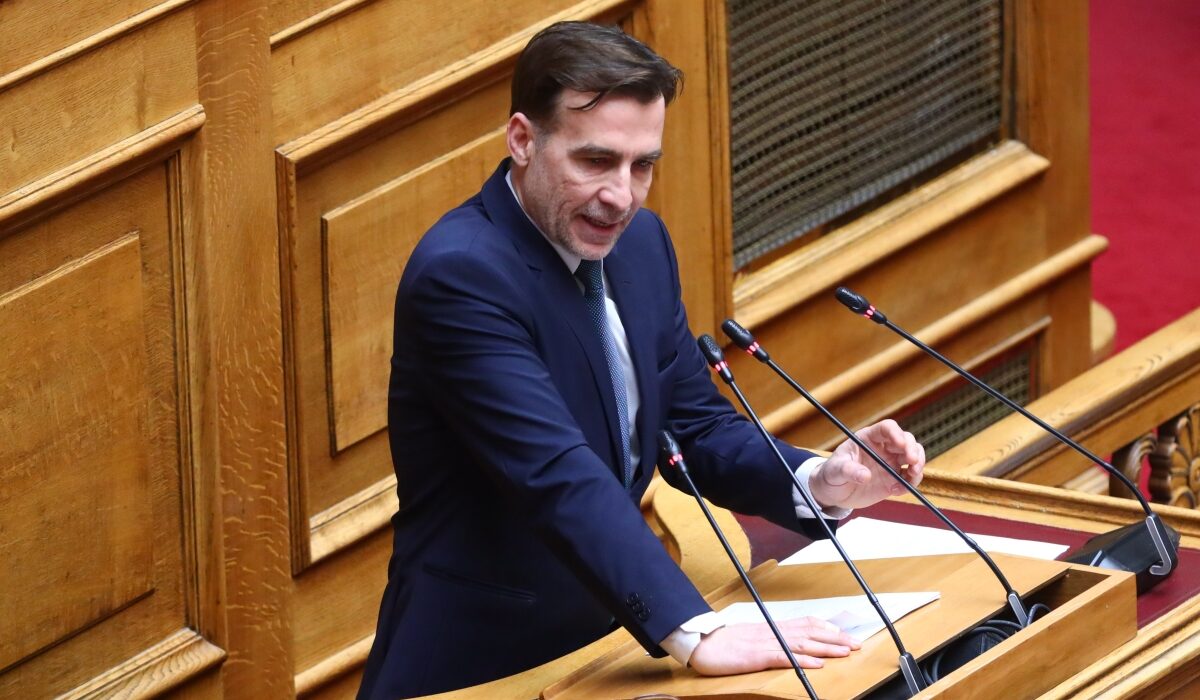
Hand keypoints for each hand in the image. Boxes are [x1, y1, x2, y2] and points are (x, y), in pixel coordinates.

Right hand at [688, 617, 859, 674]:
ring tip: (845, 652)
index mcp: (772, 627)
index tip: (843, 630)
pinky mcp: (758, 657)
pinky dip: (802, 661)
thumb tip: (786, 641)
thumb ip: (769, 637)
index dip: (826, 627)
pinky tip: (817, 664)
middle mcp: (773, 632)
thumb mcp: (750, 636)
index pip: (804, 623)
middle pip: (810, 633)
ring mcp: (766, 644)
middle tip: (856, 643)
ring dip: (826, 648)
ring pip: (803, 645)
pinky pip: (784, 658)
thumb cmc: (723, 642)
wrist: (701, 643)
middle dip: (835, 638)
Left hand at [809, 419, 924, 510]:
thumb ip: (848, 470)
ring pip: (914, 457)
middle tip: (912, 462)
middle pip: (906, 440)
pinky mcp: (894, 479)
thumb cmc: (832, 474)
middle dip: (912, 449)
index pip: (887, 428)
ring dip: (918, 464)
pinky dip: (910, 483)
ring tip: (912, 475)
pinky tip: (897, 490)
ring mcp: (891, 463)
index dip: (896, 433)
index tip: (900, 444)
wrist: (834, 492)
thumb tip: (865, 475)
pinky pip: (910, 478)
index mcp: (868, 438)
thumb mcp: (834, 471)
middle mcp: (883, 448)